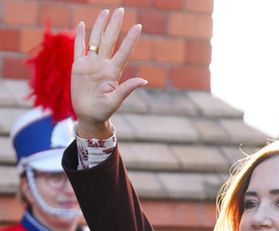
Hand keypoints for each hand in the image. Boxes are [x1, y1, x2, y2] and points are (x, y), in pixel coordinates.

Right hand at [72, 8, 146, 137]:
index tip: (138, 26)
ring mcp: (91, 64)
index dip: (130, 39)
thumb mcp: (116, 101)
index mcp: (113, 72)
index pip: (124, 51)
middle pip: (109, 40)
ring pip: (96, 40)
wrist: (88, 116)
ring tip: (106, 12)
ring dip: (100, 26)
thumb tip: (144, 81)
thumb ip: (127, 89)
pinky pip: (79, 48)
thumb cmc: (103, 111)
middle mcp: (103, 65)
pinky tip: (84, 25)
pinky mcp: (78, 66)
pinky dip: (81, 36)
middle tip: (121, 10)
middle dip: (115, 25)